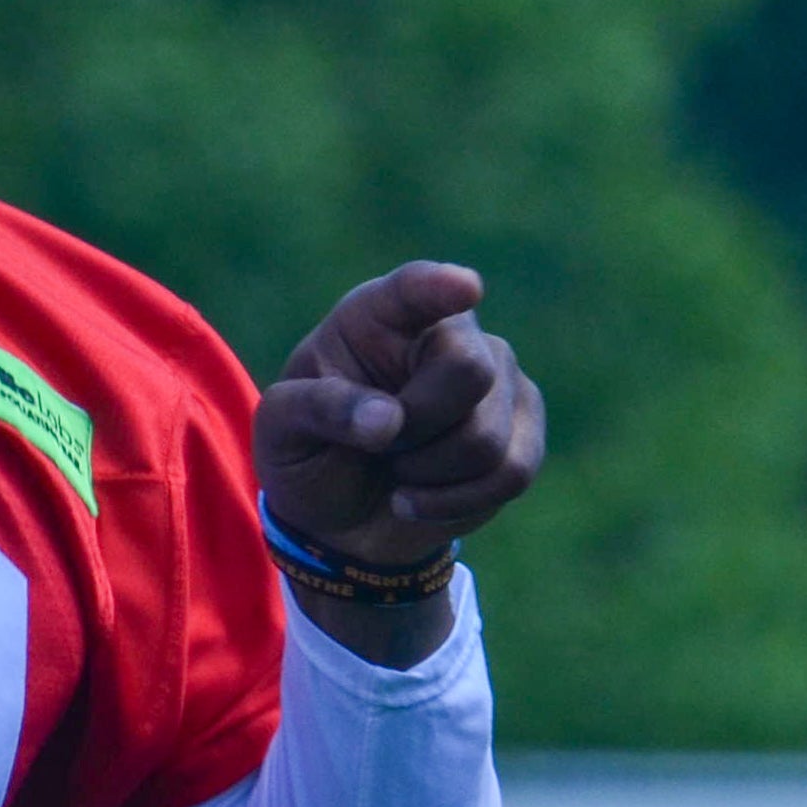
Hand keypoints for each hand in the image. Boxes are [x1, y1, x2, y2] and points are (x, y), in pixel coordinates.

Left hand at [255, 263, 545, 660]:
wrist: (342, 519)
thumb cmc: (309, 454)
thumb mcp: (283, 432)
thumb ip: (321, 410)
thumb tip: (389, 420)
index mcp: (378, 315)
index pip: (413, 290)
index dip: (439, 286)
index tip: (464, 289)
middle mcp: (449, 332)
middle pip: (469, 369)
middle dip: (417, 427)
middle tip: (379, 444)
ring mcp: (496, 377)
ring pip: (487, 435)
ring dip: (429, 474)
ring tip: (398, 468)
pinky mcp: (523, 429)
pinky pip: (514, 471)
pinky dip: (457, 502)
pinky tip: (421, 499)